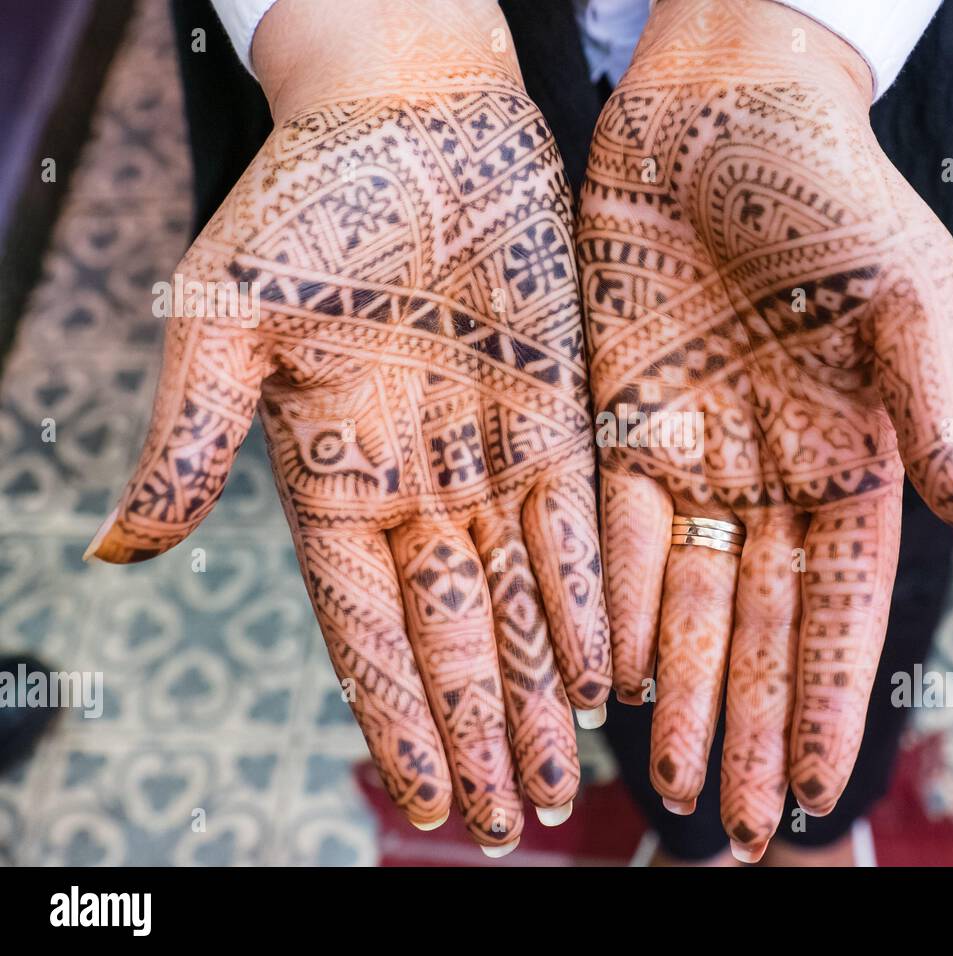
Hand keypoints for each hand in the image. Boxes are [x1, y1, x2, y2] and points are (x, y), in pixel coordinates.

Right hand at [86, 0, 608, 853]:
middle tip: (510, 825)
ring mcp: (493, 457)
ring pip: (524, 602)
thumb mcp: (224, 317)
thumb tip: (121, 546)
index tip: (423, 799)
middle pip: (455, 639)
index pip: (366, 630)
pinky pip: (580, 528)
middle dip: (483, 734)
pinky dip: (594, 600)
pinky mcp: (562, 415)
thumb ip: (190, 436)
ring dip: (544, 695)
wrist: (411, 116)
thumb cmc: (304, 203)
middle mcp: (418, 487)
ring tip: (566, 782)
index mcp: (330, 479)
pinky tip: (612, 673)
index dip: (395, 719)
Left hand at [579, 0, 952, 859]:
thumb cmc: (829, 185)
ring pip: (680, 598)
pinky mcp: (616, 422)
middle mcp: (773, 472)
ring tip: (666, 787)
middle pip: (757, 626)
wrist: (718, 103)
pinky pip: (607, 533)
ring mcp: (692, 453)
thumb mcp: (903, 296)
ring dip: (676, 692)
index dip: (826, 699)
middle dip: (746, 727)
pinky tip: (604, 682)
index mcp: (856, 454)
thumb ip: (936, 417)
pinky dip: (606, 607)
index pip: (843, 606)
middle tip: (732, 828)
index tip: (815, 790)